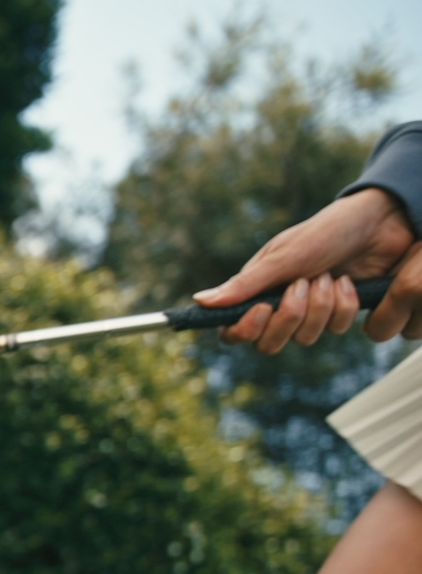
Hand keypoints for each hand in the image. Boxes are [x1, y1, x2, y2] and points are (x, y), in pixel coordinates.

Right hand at [191, 187, 421, 352]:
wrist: (379, 224)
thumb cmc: (325, 233)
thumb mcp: (282, 257)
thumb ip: (244, 284)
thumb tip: (199, 301)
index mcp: (256, 291)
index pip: (233, 331)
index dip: (245, 329)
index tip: (263, 309)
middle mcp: (279, 306)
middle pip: (268, 344)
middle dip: (289, 317)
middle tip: (302, 285)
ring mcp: (309, 313)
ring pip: (305, 338)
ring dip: (320, 306)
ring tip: (329, 275)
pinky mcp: (336, 315)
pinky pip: (335, 329)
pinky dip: (344, 304)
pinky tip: (347, 281)